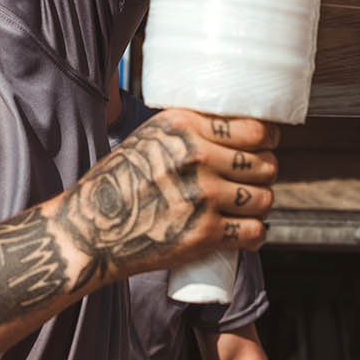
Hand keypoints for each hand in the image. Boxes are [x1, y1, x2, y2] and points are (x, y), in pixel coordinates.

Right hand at [58, 109, 275, 286]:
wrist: (90, 229)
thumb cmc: (118, 182)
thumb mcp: (148, 137)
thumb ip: (187, 129)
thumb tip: (233, 125)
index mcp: (183, 126)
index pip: (254, 129)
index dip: (269, 139)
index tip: (267, 145)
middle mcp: (195, 156)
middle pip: (264, 164)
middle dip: (265, 173)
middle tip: (255, 179)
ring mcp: (202, 196)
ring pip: (264, 198)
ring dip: (261, 203)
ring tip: (250, 206)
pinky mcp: (203, 233)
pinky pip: (253, 232)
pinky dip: (256, 234)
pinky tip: (249, 231)